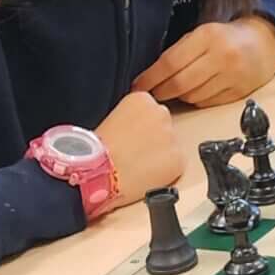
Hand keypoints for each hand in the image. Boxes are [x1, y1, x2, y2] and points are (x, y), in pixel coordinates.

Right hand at [94, 90, 183, 206]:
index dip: (141, 127)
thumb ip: (132, 118)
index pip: (151, 110)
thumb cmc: (96, 151)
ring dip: (160, 154)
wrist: (97, 173)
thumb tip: (139, 129)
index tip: (132, 135)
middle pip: (164, 125)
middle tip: (136, 152)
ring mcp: (171, 136)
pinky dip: (166, 172)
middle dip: (154, 138)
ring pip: (171, 145)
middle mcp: (160, 113)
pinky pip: (176, 165)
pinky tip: (146, 175)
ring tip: (138, 165)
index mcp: (142, 99)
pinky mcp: (178, 159)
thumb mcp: (111, 119)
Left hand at [132, 16, 274, 107]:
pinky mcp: (239, 93)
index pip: (170, 62)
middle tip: (151, 94)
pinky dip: (196, 100)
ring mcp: (232, 77)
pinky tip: (194, 93)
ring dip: (179, 96)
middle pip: (181, 83)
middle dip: (161, 91)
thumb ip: (179, 52)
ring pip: (193, 96)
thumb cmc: (226, 38)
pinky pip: (207, 103)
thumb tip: (150, 75)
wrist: (264, 44)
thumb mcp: (202, 34)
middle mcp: (221, 57)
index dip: (150, 78)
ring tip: (174, 90)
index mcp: (208, 36)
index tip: (137, 86)